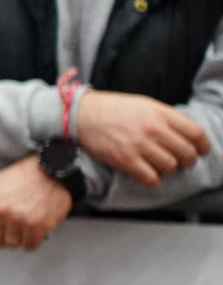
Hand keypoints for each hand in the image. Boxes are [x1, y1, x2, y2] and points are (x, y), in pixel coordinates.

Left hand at [0, 155, 72, 260]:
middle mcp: (0, 211)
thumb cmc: (21, 178)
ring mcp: (18, 219)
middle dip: (0, 238)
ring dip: (18, 238)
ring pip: (12, 244)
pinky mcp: (37, 226)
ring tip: (24, 222)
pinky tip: (35, 228)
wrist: (51, 169)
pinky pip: (30, 246)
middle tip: (9, 228)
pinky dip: (32, 241)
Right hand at [74, 89, 210, 186]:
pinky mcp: (124, 160)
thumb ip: (167, 118)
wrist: (81, 114)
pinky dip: (152, 179)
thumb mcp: (145, 104)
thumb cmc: (113, 109)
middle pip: (187, 153)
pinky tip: (146, 173)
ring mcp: (139, 145)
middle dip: (187, 161)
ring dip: (168, 170)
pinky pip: (151, 178)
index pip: (196, 134)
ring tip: (159, 165)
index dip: (202, 146)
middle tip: (180, 161)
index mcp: (160, 113)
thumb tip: (187, 136)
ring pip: (170, 167)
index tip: (199, 151)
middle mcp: (152, 129)